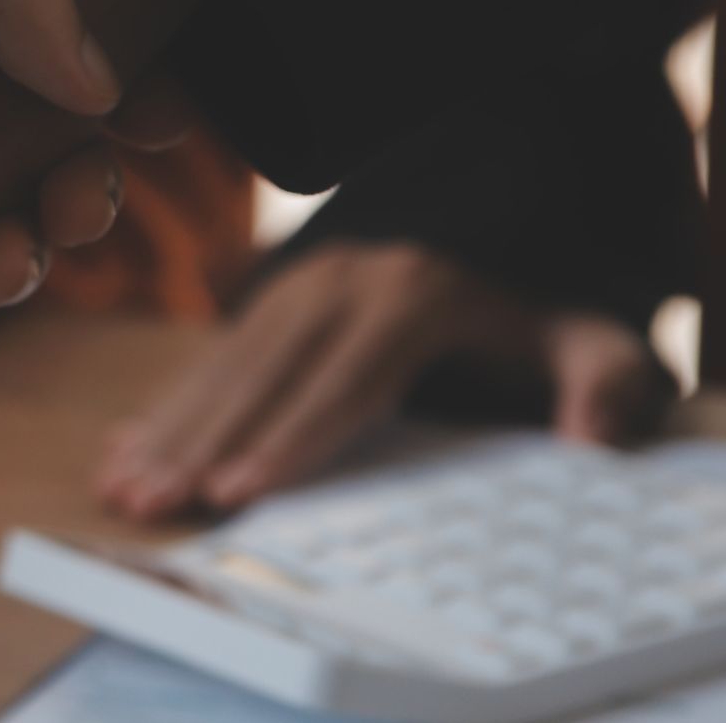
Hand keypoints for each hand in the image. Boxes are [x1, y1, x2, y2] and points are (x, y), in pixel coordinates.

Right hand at [97, 241, 674, 519]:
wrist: (487, 222)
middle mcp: (339, 283)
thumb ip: (603, 380)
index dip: (287, 441)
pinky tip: (123, 448)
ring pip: (222, 365)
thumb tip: (588, 437)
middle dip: (201, 444)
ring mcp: (295, 287)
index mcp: (410, 295)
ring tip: (121, 486)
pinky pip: (210, 356)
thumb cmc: (534, 310)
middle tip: (152, 502)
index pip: (341, 382)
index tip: (240, 492)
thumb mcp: (588, 332)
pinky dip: (164, 405)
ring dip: (167, 428)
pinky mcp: (269, 302)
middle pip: (262, 376)